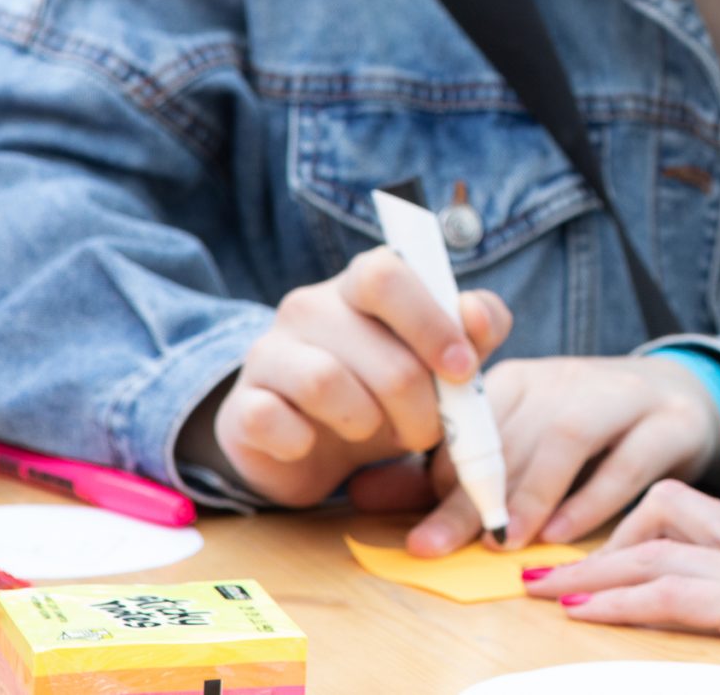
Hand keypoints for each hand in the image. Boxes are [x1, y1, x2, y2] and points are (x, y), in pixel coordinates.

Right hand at [215, 246, 510, 508]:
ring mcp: (268, 352)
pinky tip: (312, 444)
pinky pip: (272, 420)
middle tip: (429, 428)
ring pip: (324, 382)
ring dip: (366, 422)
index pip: (386, 273)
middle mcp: (309, 306)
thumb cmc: (390, 390)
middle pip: (371, 342)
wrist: (315, 447)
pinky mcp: (240, 406)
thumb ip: (479, 329)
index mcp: (362, 283)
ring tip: (373, 433)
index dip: (430, 321)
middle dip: (415, 397)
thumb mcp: (445, 361)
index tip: (463, 370)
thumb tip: (476, 313)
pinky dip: (303, 442)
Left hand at [348, 355, 719, 554]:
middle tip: (434, 548)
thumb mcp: (517, 444)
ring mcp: (625, 397)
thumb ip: (443, 474)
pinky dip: (594, 498)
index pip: (475, 411)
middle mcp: (571, 379)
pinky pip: (631, 459)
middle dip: (471, 496)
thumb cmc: (586, 434)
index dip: (445, 467)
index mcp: (526, 379)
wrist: (685, 400)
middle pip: (516, 432)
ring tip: (504, 541)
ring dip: (532, 492)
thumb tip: (360, 492)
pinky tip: (565, 533)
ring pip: (569, 436)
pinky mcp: (671, 425)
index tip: (420, 522)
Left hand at [524, 480, 719, 670]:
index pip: (688, 508)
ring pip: (648, 552)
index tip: (599, 549)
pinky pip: (667, 593)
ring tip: (541, 588)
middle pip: (658, 515)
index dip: (635, 523)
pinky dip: (617, 601)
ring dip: (587, 572)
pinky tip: (584, 613)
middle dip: (597, 540)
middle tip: (545, 565)